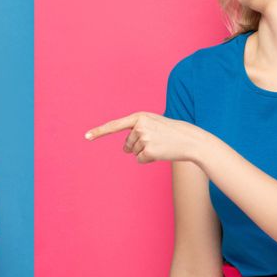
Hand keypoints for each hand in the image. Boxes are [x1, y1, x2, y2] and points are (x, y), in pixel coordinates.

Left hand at [85, 112, 210, 163]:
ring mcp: (143, 139)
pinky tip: (160, 153)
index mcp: (139, 116)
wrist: (190, 140)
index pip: (114, 125)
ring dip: (145, 152)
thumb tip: (125, 149)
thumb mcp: (153, 123)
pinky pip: (140, 160)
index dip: (99, 132)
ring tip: (160, 145)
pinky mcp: (148, 151)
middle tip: (156, 141)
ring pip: (133, 153)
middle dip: (137, 146)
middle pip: (127, 144)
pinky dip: (148, 160)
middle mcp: (139, 126)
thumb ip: (137, 130)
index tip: (86, 137)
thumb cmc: (172, 132)